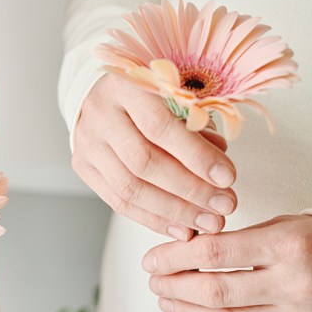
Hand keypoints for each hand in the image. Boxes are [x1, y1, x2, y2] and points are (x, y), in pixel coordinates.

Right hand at [73, 73, 236, 240]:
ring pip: (129, 188)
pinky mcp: (83, 165)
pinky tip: (182, 228)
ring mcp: (86, 141)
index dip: (195, 155)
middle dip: (189, 190)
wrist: (108, 92)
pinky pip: (118, 201)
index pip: (159, 126)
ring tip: (208, 222)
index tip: (228, 177)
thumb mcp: (180, 92)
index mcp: (125, 83)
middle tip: (224, 206)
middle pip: (143, 162)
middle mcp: (99, 112)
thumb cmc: (153, 91)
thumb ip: (198, 125)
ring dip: (174, 211)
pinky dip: (153, 219)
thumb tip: (218, 172)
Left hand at [143, 215, 311, 311]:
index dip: (174, 258)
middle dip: (174, 288)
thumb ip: (236, 240)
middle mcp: (296, 283)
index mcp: (287, 245)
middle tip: (155, 281)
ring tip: (167, 302)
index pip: (214, 253)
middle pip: (215, 292)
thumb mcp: (282, 225)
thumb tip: (182, 251)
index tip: (153, 259)